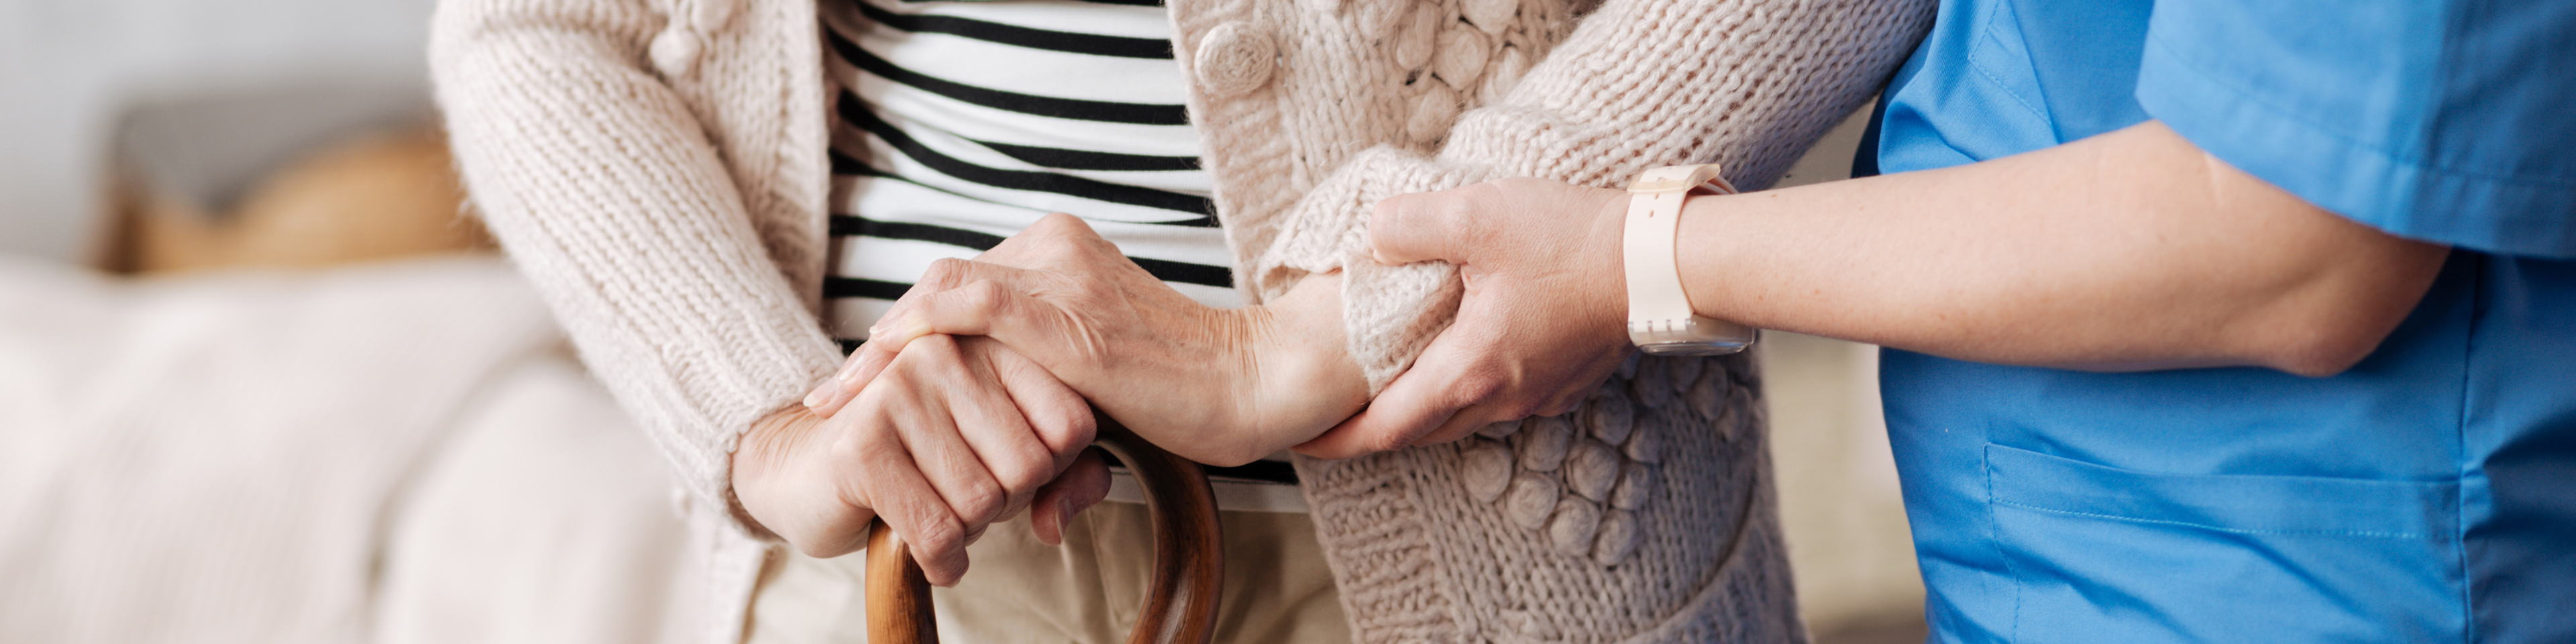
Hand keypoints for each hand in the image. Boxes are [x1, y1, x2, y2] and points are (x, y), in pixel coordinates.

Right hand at [732, 334, 1108, 585]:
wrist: (807, 469)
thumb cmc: (920, 461)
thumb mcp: (1003, 456)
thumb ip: (1067, 476)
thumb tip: (1059, 521)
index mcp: (990, 340)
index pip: (1072, 424)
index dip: (1053, 470)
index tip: (1008, 468)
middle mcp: (945, 352)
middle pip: (1031, 467)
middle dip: (1007, 504)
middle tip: (966, 497)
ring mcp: (898, 390)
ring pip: (983, 502)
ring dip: (969, 532)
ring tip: (939, 509)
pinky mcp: (861, 443)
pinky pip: (936, 530)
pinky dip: (942, 560)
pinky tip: (932, 556)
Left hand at [813, 213, 1367, 466]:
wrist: (1254, 383)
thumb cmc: (1189, 397)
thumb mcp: (1099, 394)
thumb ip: (1050, 415)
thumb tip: (1039, 508)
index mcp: (1060, 251)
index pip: (957, 285)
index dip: (902, 336)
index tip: (861, 386)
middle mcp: (1053, 247)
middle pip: (938, 287)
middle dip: (881, 348)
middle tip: (833, 399)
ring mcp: (1059, 275)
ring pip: (938, 294)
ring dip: (881, 352)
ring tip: (835, 400)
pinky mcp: (1065, 313)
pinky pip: (965, 305)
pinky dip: (912, 336)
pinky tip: (877, 371)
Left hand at [1297, 178, 1638, 457]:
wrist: (1661, 260)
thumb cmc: (1574, 242)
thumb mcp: (1476, 215)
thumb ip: (1408, 226)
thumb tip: (1373, 237)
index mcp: (1471, 370)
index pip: (1387, 428)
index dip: (1339, 439)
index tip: (1303, 443)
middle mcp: (1503, 397)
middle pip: (1421, 431)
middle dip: (1373, 429)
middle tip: (1334, 417)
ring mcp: (1538, 393)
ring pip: (1461, 417)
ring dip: (1421, 408)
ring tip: (1387, 387)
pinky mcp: (1564, 379)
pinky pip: (1499, 398)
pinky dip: (1464, 388)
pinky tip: (1458, 355)